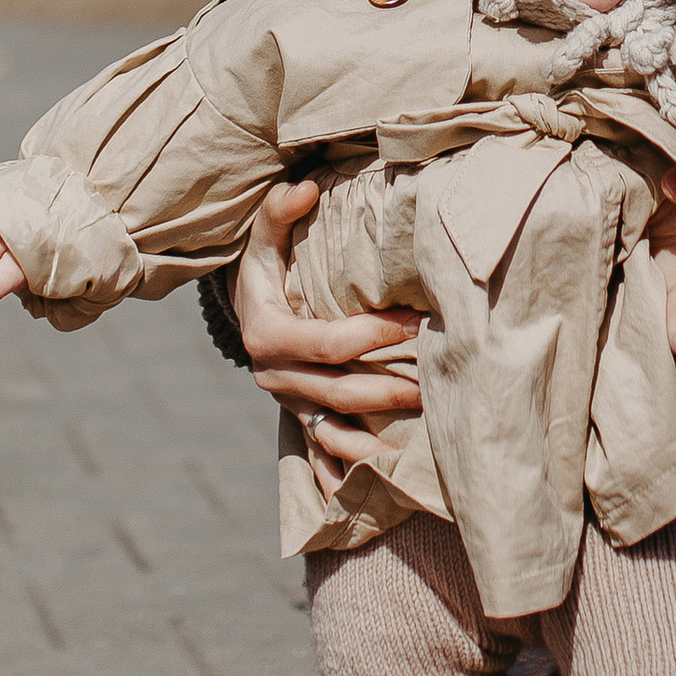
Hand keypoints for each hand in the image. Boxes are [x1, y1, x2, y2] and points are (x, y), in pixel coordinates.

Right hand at [233, 183, 423, 483]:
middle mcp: (275, 377)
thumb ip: (279, 211)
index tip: (419, 323)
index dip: (376, 334)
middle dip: (387, 389)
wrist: (241, 307)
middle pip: (338, 391)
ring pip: (332, 431)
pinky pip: (320, 455)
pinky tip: (375, 487)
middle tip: (435, 385)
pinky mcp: (298, 419)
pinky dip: (343, 474)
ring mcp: (288, 404)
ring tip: (415, 446)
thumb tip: (305, 188)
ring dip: (372, 441)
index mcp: (269, 335)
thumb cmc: (262, 268)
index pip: (331, 341)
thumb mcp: (261, 238)